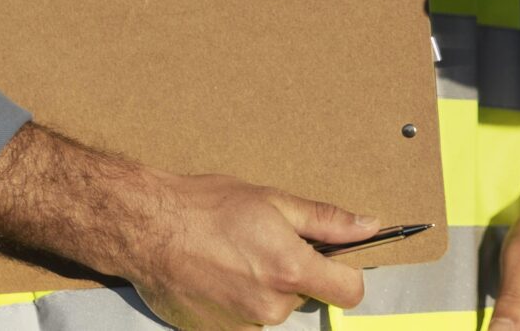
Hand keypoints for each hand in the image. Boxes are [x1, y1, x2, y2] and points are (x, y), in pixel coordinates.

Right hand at [120, 173, 373, 330]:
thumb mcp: (275, 202)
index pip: (349, 292)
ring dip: (263, 289)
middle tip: (262, 244)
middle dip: (293, 274)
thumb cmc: (209, 208)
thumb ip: (327, 221)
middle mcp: (271, 307)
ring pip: (273, 309)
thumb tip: (369, 227)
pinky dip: (237, 302)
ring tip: (234, 258)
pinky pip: (244, 321)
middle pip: (305, 297)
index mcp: (291, 271)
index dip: (344, 274)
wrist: (149, 229)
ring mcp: (242, 327)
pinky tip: (217, 277)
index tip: (330, 260)